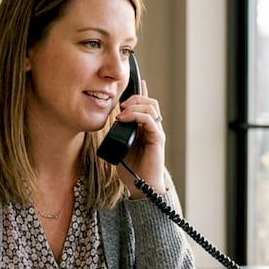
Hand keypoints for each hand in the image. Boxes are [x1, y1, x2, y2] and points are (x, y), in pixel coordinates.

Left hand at [112, 78, 166, 195]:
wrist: (141, 186)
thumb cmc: (131, 169)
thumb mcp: (120, 146)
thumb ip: (119, 133)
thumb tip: (111, 120)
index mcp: (145, 128)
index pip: (146, 105)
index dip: (140, 92)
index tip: (135, 82)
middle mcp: (153, 128)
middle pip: (149, 102)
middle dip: (135, 97)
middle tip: (121, 104)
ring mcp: (156, 132)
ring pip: (151, 107)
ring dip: (135, 105)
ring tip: (122, 112)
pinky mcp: (158, 138)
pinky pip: (149, 119)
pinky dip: (136, 115)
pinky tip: (124, 119)